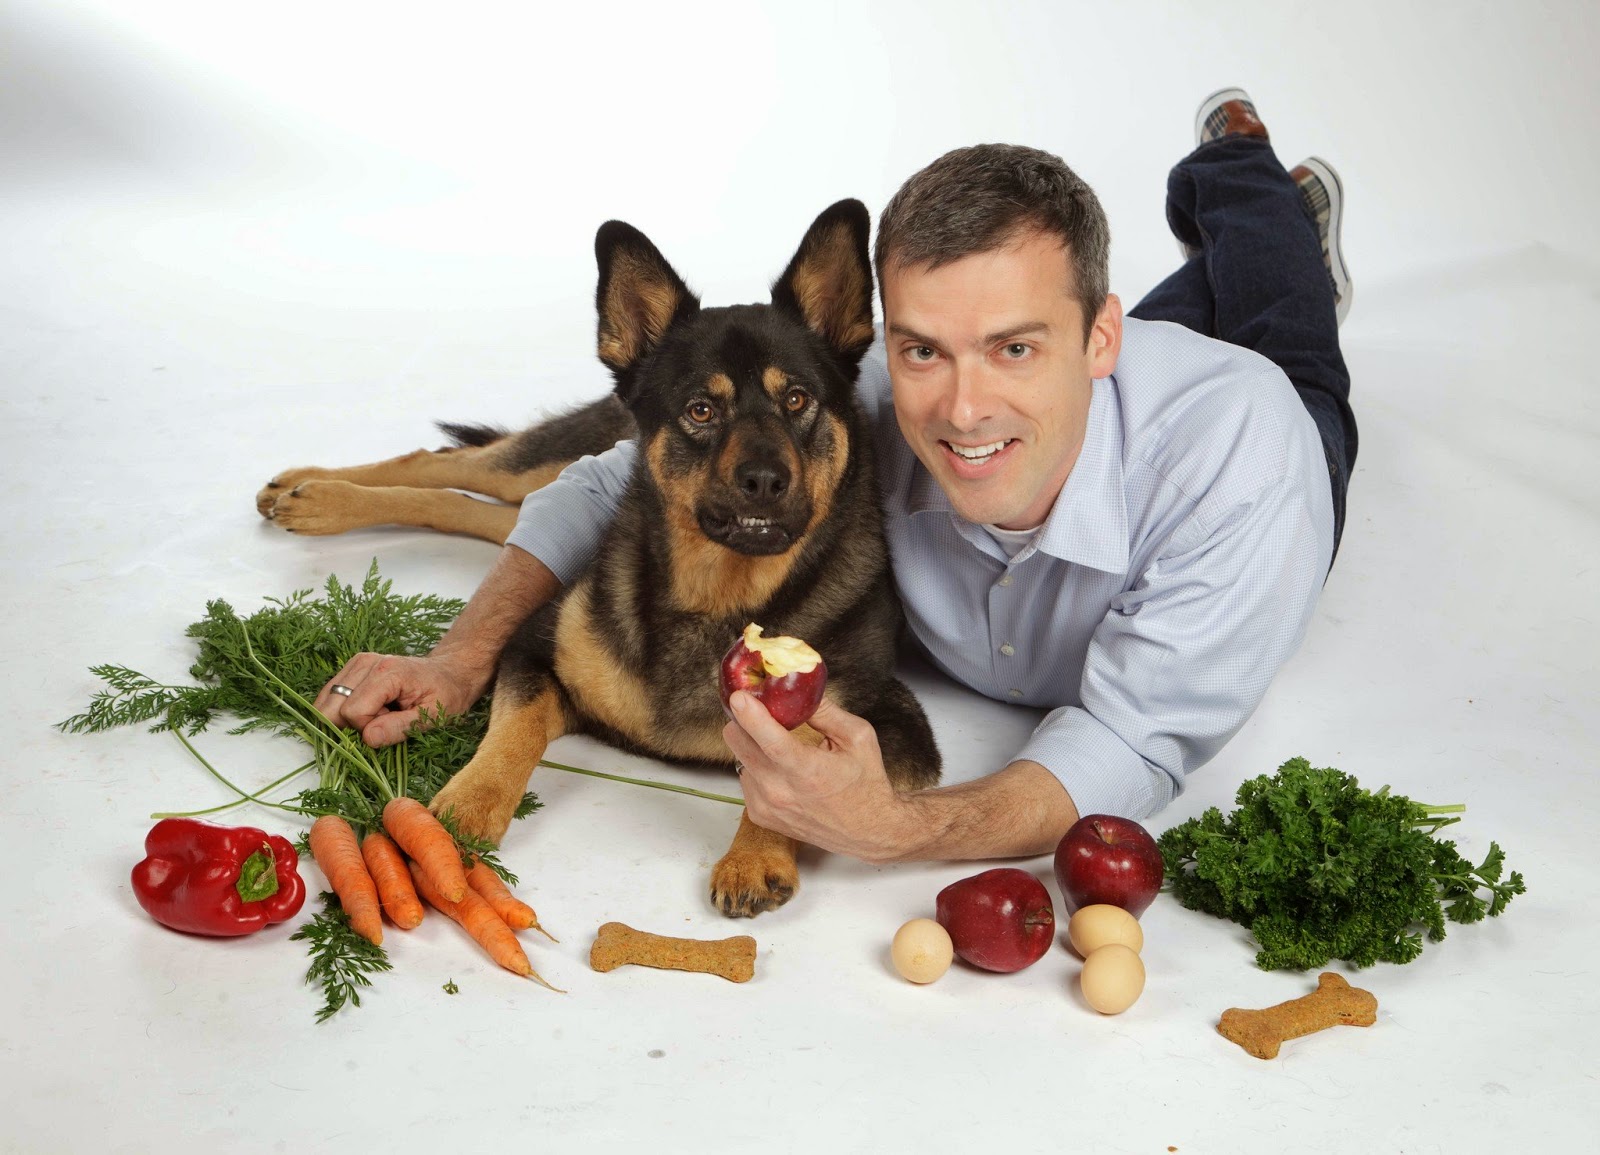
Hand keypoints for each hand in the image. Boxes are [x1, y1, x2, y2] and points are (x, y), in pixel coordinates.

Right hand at [315, 652, 481, 747]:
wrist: (451, 672)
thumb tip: (367, 738)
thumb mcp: (434, 716)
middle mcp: (365, 662)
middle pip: (331, 708)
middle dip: (353, 725)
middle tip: (385, 720)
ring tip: (382, 713)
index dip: (369, 729)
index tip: (394, 724)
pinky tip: (372, 709)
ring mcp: (356, 663)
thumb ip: (400, 728)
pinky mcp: (352, 669)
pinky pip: (331, 698)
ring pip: (327, 704)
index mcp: (386, 672)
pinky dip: (346, 711)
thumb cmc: (447, 694)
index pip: (352, 712)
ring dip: (349, 718)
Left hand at [721, 693, 917, 863]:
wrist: (868, 831)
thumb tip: (800, 689)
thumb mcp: (857, 738)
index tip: (739, 696)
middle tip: (762, 712)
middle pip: (738, 744)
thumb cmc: (866, 784)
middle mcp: (781, 792)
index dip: (750, 716)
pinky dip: (757, 768)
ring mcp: (766, 806)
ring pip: (739, 758)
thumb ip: (825, 711)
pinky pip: (745, 779)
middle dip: (744, 720)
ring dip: (753, 745)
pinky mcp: (760, 815)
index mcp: (808, 772)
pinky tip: (782, 771)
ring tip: (782, 749)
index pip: (770, 741)